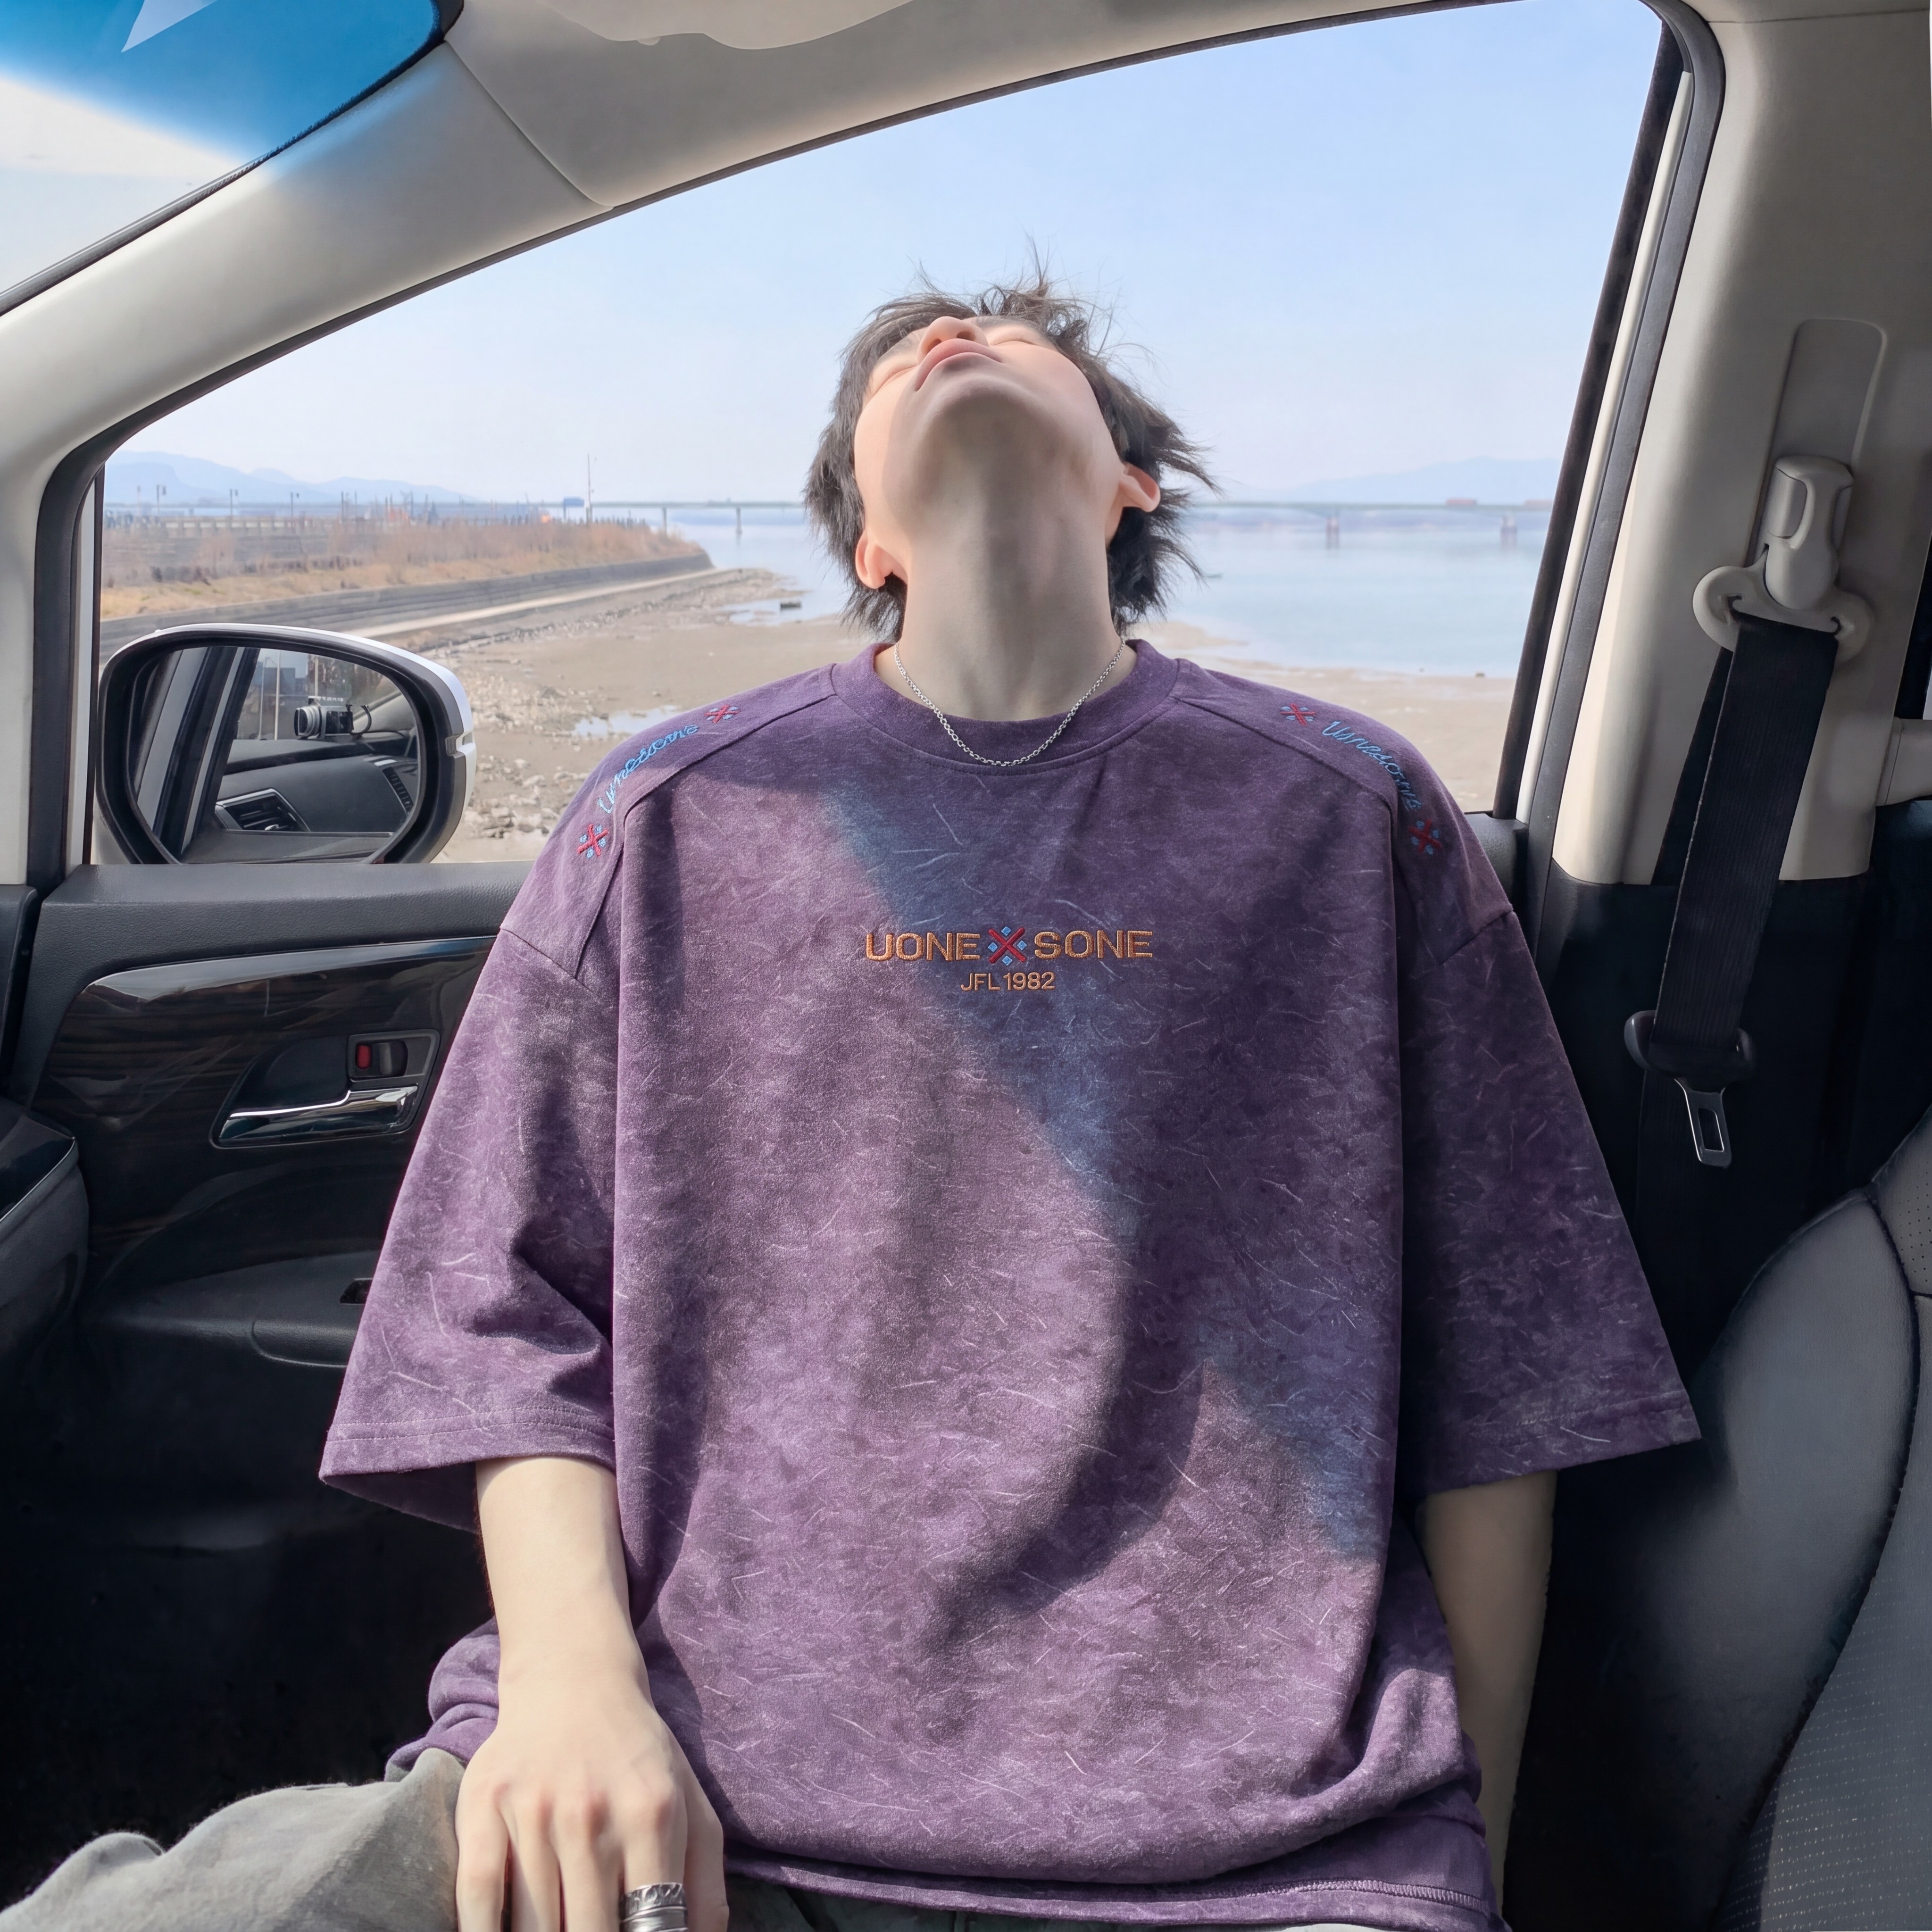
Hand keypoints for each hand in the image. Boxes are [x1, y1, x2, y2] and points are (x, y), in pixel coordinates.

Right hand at [454, 1651, 726, 1931]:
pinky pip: (478, 1896)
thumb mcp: (690, 1805)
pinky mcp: (484, 1806)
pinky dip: (483, 1931)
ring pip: (533, 1926)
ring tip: (557, 1931)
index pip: (652, 1923)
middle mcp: (592, 1814)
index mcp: (651, 1815)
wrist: (573, 1680)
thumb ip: (705, 1883)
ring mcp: (534, 1811)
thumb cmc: (637, 1756)